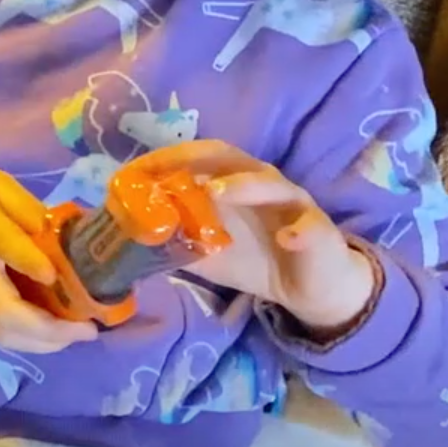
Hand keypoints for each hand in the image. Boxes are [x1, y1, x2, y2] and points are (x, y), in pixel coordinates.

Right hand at [0, 160, 98, 354]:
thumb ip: (27, 208)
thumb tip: (63, 241)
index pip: (3, 246)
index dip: (30, 263)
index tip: (56, 275)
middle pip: (5, 311)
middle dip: (50, 329)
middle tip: (88, 328)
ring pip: (1, 331)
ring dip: (42, 342)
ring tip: (77, 336)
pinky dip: (28, 341)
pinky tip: (53, 336)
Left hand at [130, 141, 378, 337]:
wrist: (308, 288)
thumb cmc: (255, 258)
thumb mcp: (206, 252)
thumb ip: (173, 241)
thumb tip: (128, 240)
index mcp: (232, 183)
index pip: (197, 159)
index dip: (166, 160)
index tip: (134, 172)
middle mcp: (261, 183)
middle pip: (231, 158)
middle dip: (197, 160)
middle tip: (169, 173)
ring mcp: (292, 204)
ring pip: (271, 184)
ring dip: (243, 186)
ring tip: (216, 193)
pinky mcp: (319, 232)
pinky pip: (311, 228)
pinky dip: (300, 232)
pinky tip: (288, 239)